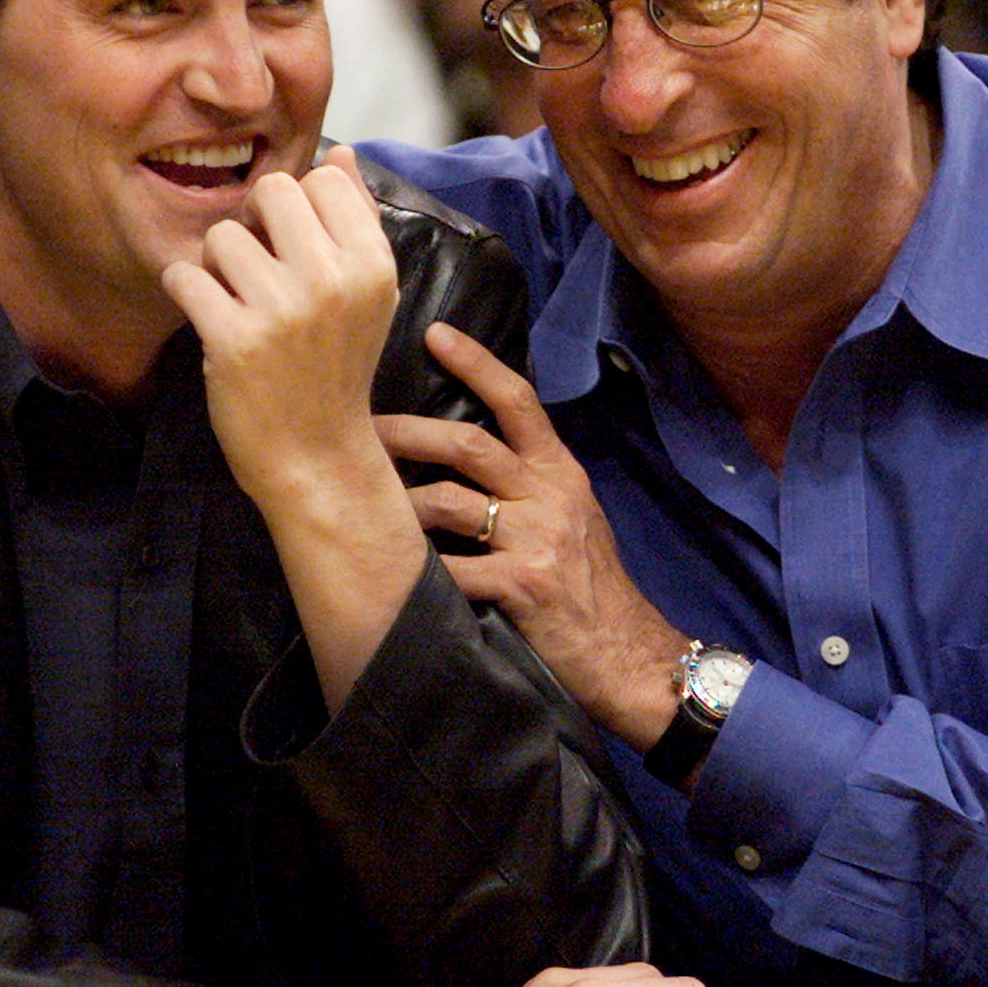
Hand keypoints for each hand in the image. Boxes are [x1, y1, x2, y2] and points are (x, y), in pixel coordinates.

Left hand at [162, 146, 399, 502]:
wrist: (317, 457)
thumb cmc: (337, 368)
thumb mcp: (368, 294)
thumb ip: (357, 219)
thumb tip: (343, 153)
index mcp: (372, 263)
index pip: (320, 178)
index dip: (297, 207)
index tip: (292, 247)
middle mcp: (333, 280)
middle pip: (271, 190)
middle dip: (255, 222)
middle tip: (257, 268)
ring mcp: (283, 310)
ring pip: (222, 235)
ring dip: (217, 264)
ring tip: (236, 300)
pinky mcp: (234, 340)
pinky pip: (185, 276)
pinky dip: (185, 292)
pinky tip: (207, 317)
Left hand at [375, 320, 688, 749]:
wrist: (628, 654)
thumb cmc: (591, 587)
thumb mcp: (573, 518)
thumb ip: (531, 482)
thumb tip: (466, 453)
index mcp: (561, 472)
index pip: (518, 400)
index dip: (476, 363)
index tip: (435, 332)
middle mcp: (550, 495)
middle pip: (468, 444)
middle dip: (406, 433)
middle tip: (360, 429)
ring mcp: (536, 539)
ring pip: (447, 502)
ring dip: (399, 505)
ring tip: (364, 508)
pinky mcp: (520, 585)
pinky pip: (451, 568)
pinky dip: (415, 569)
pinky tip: (387, 570)